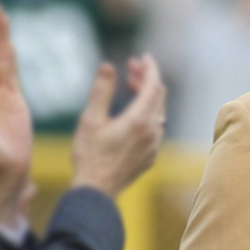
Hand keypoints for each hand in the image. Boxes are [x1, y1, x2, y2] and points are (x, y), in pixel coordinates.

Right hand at [71, 55, 165, 197]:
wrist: (96, 192)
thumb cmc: (90, 156)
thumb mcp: (90, 119)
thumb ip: (101, 91)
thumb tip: (108, 66)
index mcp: (139, 120)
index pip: (153, 85)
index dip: (150, 68)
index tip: (143, 57)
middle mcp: (153, 131)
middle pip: (158, 96)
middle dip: (147, 78)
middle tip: (131, 68)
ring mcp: (154, 145)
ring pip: (159, 111)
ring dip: (148, 96)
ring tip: (130, 86)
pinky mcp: (151, 156)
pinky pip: (156, 126)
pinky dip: (148, 112)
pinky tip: (132, 112)